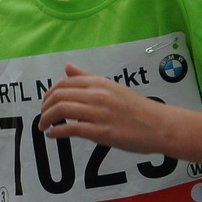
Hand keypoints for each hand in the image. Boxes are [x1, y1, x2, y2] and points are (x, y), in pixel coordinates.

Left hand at [38, 63, 164, 151]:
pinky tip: (53, 135)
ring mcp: (99, 113)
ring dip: (46, 119)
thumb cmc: (136, 108)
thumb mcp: (112, 87)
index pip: (64, 83)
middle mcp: (97, 95)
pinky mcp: (101, 132)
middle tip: (42, 117)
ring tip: (43, 127)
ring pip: (62, 110)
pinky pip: (71, 128)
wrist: (158, 125)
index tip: (45, 104)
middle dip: (44, 107)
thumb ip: (87, 78)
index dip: (49, 94)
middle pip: (59, 95)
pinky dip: (57, 131)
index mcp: (100, 83)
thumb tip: (67, 67)